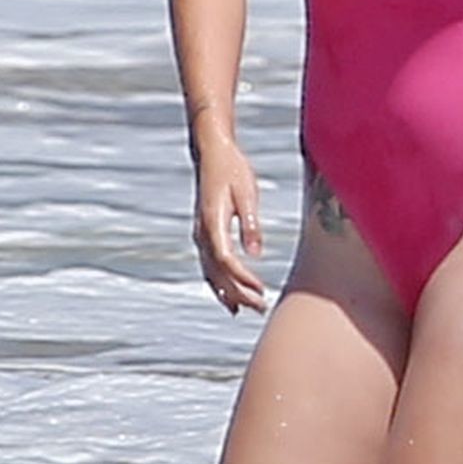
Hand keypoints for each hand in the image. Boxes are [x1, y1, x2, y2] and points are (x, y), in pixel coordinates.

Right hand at [192, 135, 267, 314]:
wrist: (212, 153)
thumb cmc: (233, 169)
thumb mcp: (248, 193)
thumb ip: (251, 223)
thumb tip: (255, 253)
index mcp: (213, 222)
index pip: (226, 260)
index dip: (243, 279)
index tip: (261, 290)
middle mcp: (202, 233)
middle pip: (217, 273)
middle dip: (238, 294)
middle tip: (261, 308)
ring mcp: (201, 235)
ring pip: (211, 273)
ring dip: (228, 293)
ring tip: (247, 310)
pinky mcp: (205, 234)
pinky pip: (210, 266)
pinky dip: (220, 284)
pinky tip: (232, 297)